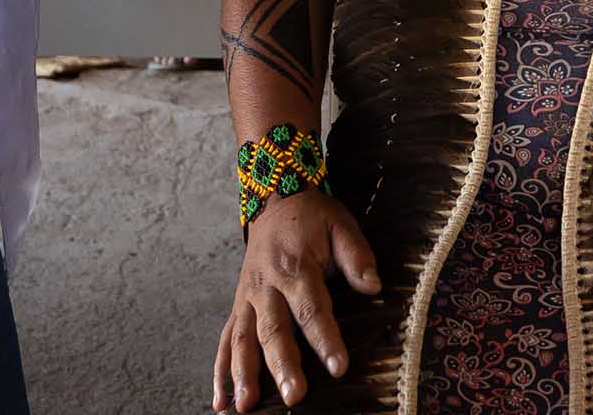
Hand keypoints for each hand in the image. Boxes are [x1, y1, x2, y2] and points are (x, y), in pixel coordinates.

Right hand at [213, 191, 380, 412]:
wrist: (273, 198)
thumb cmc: (312, 218)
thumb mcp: (340, 223)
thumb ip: (356, 255)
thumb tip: (373, 286)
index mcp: (294, 266)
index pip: (311, 307)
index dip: (325, 338)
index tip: (338, 366)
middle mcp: (266, 285)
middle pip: (274, 329)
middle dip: (282, 365)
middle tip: (294, 396)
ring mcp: (247, 298)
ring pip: (242, 339)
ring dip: (243, 374)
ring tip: (248, 406)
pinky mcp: (238, 306)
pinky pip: (224, 340)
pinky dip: (220, 371)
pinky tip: (222, 401)